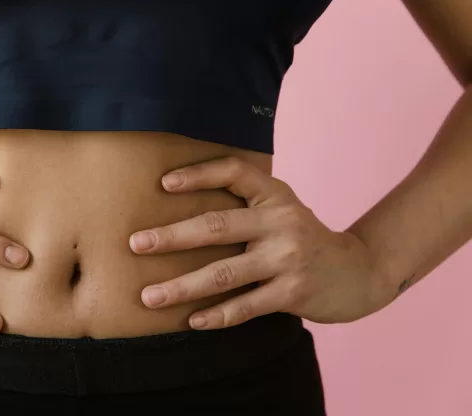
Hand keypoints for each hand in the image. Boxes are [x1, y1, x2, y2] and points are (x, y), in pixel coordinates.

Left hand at [129, 157, 391, 329]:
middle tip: (135, 244)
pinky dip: (217, 315)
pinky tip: (191, 321)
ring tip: (149, 297)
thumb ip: (244, 203)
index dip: (199, 174)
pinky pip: (246, 306)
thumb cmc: (301, 237)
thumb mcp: (280, 208)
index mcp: (274, 194)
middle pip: (217, 226)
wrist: (358, 272)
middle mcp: (281, 221)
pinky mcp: (293, 292)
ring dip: (182, 286)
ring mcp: (288, 258)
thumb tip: (175, 199)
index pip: (235, 172)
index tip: (162, 183)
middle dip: (171, 237)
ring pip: (224, 273)